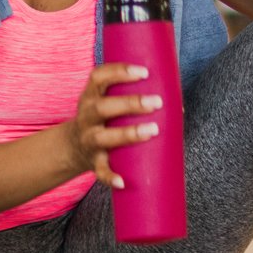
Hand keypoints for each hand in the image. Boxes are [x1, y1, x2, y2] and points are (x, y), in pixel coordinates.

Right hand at [68, 62, 164, 187]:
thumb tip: (179, 106)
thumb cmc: (104, 119)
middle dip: (130, 104)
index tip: (144, 72)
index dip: (119, 72)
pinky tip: (122, 181)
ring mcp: (88, 140)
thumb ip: (135, 98)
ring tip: (153, 130)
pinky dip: (109, 177)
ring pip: (103, 137)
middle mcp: (86, 116)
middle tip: (157, 102)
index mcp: (91, 96)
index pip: (99, 77)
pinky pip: (100, 171)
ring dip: (128, 133)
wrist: (73, 147)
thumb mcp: (108, 101)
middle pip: (103, 107)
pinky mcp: (93, 162)